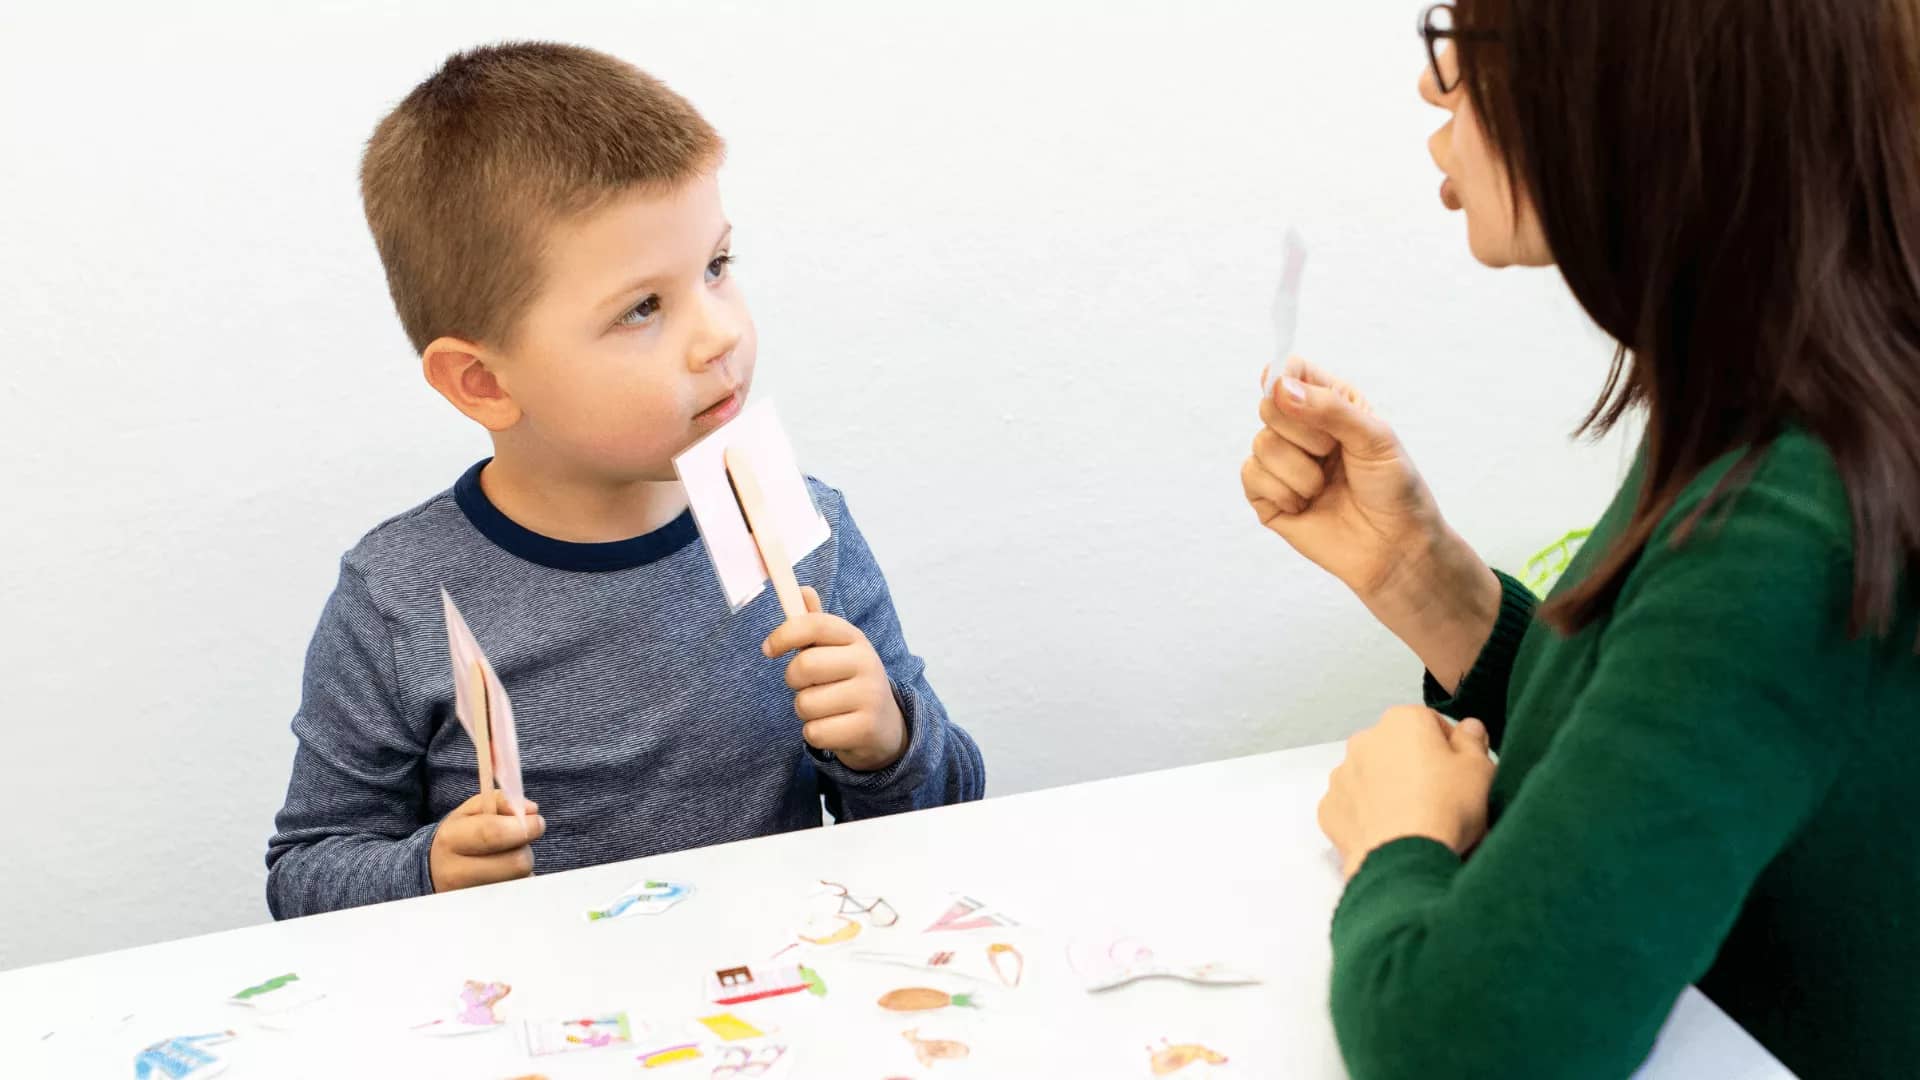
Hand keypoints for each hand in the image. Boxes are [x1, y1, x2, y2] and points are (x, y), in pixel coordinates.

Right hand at [429, 789, 545, 892]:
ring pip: (521, 879)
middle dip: (525, 847)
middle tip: (518, 841)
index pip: (492, 833)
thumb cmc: (461, 836)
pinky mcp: (482, 911)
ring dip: (522, 866)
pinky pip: (519, 895)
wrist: (434, 872)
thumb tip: (531, 810)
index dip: (522, 827)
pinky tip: (502, 876)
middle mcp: (456, 873)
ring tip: (503, 859)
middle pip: (516, 862)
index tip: (537, 821)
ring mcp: (469, 898)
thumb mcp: (472, 811)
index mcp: (451, 840)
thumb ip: (501, 801)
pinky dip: (518, 881)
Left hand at [762, 587, 907, 771]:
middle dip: (793, 680)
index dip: (783, 634)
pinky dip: (815, 733)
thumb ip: (815, 624)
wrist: (886, 725)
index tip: (768, 649)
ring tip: (825, 708)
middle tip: (806, 686)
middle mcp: (867, 663)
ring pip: (805, 703)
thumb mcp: (838, 650)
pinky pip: (815, 732)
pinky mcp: (866, 728)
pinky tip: (833, 728)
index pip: (814, 624)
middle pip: (803, 666)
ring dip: (805, 711)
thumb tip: (802, 590)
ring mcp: (869, 696)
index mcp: (855, 638)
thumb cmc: (849, 681)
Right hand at [1242, 357, 1501, 688]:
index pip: (1290, 371)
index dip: (1286, 379)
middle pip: (1269, 405)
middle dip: (1304, 434)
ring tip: (1325, 488)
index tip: (1298, 398)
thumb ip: (1329, 408)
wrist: (1394, 549)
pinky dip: (1282, 493)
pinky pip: (1251, 477)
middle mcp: (1301, 429)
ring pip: (1261, 444)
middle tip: (1332, 455)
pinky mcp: (1267, 497)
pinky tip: (1306, 504)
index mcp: (1329, 404)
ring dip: (1299, 472)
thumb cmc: (1393, 489)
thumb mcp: (1374, 438)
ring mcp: (1282, 463)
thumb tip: (1280, 387)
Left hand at [1317, 705, 1494, 879]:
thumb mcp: (1479, 770)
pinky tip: (1389, 832)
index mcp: (1402, 721)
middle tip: (1440, 798)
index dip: (1450, 748)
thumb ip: (1473, 742)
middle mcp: (1364, 740)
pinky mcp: (1330, 808)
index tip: (1461, 771)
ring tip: (1414, 819)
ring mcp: (1342, 775)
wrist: (1404, 858)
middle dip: (1415, 766)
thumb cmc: (1446, 808)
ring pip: (1370, 776)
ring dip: (1388, 789)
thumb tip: (1469, 728)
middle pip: (1396, 749)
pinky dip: (1367, 815)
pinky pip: (1352, 806)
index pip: (1430, 723)